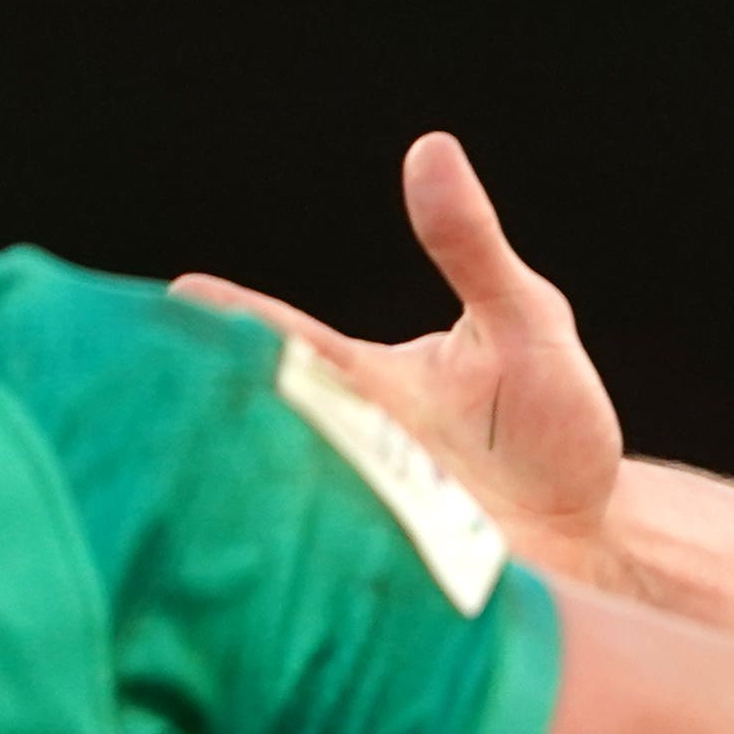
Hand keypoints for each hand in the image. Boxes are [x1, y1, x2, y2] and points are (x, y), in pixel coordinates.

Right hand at [179, 134, 635, 588]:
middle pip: (251, 424)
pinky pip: (319, 580)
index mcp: (358, 378)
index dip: (229, 321)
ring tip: (176, 490)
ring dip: (235, 496)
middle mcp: (341, 447)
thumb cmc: (555, 424)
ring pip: (270, 503)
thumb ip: (474, 250)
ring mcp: (357, 519)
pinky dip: (291, 575)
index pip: (277, 338)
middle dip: (199, 414)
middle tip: (139, 399)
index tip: (177, 300)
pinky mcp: (384, 583)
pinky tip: (253, 579)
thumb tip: (431, 149)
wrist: (595, 540)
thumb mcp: (526, 324)